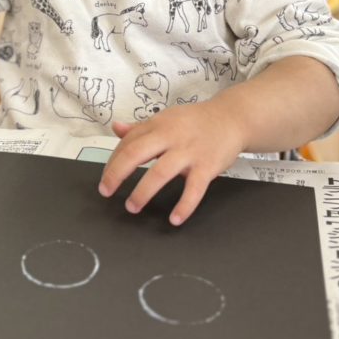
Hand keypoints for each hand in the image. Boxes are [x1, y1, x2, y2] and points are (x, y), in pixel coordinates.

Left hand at [98, 101, 246, 225]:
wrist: (232, 118)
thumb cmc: (196, 122)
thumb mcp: (167, 119)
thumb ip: (141, 127)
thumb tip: (116, 128)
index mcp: (158, 125)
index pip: (128, 142)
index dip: (113, 161)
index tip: (106, 178)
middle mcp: (171, 137)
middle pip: (136, 153)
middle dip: (117, 173)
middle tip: (105, 191)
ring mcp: (189, 152)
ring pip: (160, 173)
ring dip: (143, 192)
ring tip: (132, 206)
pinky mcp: (207, 166)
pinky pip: (194, 189)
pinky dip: (184, 206)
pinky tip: (175, 219)